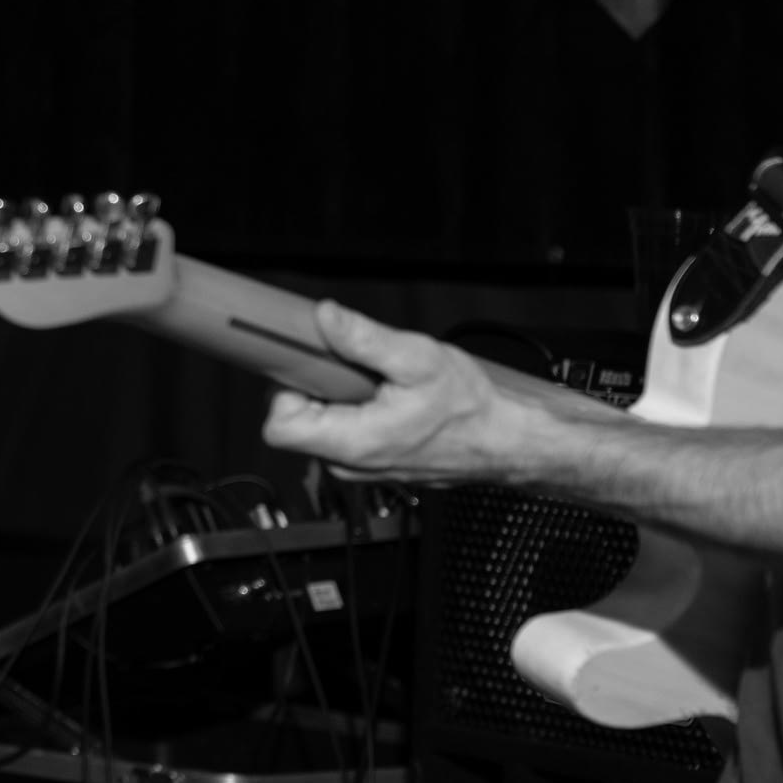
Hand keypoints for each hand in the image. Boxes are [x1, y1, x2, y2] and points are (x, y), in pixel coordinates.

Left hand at [260, 299, 537, 484]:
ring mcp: (357, 465)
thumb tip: (325, 317)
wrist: (504, 439)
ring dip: (337, 396)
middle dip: (316, 386)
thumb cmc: (470, 409)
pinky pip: (339, 429)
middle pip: (294, 419)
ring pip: (317, 423)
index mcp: (352, 444)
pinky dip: (352, 407)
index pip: (277, 427)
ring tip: (376, 384)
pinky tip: (382, 397)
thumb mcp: (418, 359)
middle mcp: (347, 463)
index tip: (309, 364)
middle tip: (352, 368)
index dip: (285, 389)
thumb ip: (364, 339)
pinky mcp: (367, 460)